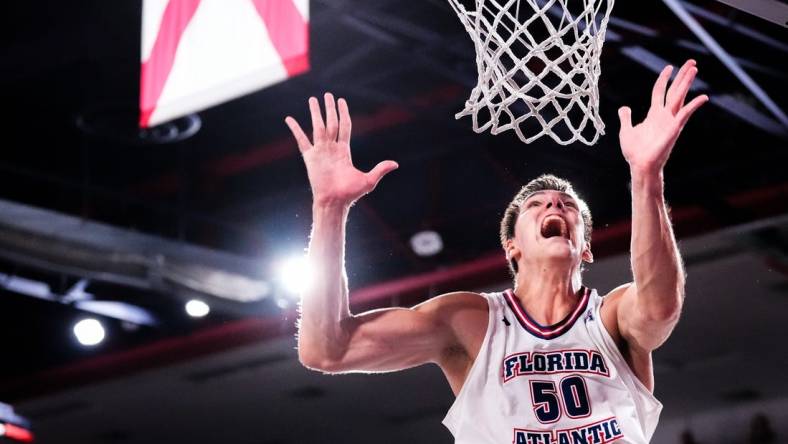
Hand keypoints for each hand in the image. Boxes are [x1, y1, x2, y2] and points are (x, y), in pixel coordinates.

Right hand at [285, 93, 397, 206]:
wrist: (334, 202)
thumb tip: (396, 164)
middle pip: (331, 123)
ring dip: (315, 113)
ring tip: (312, 99)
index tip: (342, 101)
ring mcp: (320, 152)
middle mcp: (331, 148)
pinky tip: (289, 119)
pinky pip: (301, 140)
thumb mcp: (369, 180)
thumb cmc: (350, 194)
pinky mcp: (310, 158)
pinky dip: (295, 129)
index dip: (344, 113)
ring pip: (317, 127)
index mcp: (344, 150)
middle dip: (329, 109)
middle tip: (328, 95)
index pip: (344, 126)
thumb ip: (380, 169)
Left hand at [618, 60, 708, 175]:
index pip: (660, 91)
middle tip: (692, 62)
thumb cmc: (634, 152)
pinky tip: (703, 97)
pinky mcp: (674, 129)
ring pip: (680, 97)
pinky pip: (685, 114)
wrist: (640, 166)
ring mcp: (671, 121)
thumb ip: (626, 118)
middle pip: (675, 91)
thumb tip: (624, 108)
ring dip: (687, 83)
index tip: (669, 67)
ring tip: (694, 68)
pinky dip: (694, 105)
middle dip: (682, 76)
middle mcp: (664, 116)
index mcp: (654, 115)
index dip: (664, 79)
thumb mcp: (626, 130)